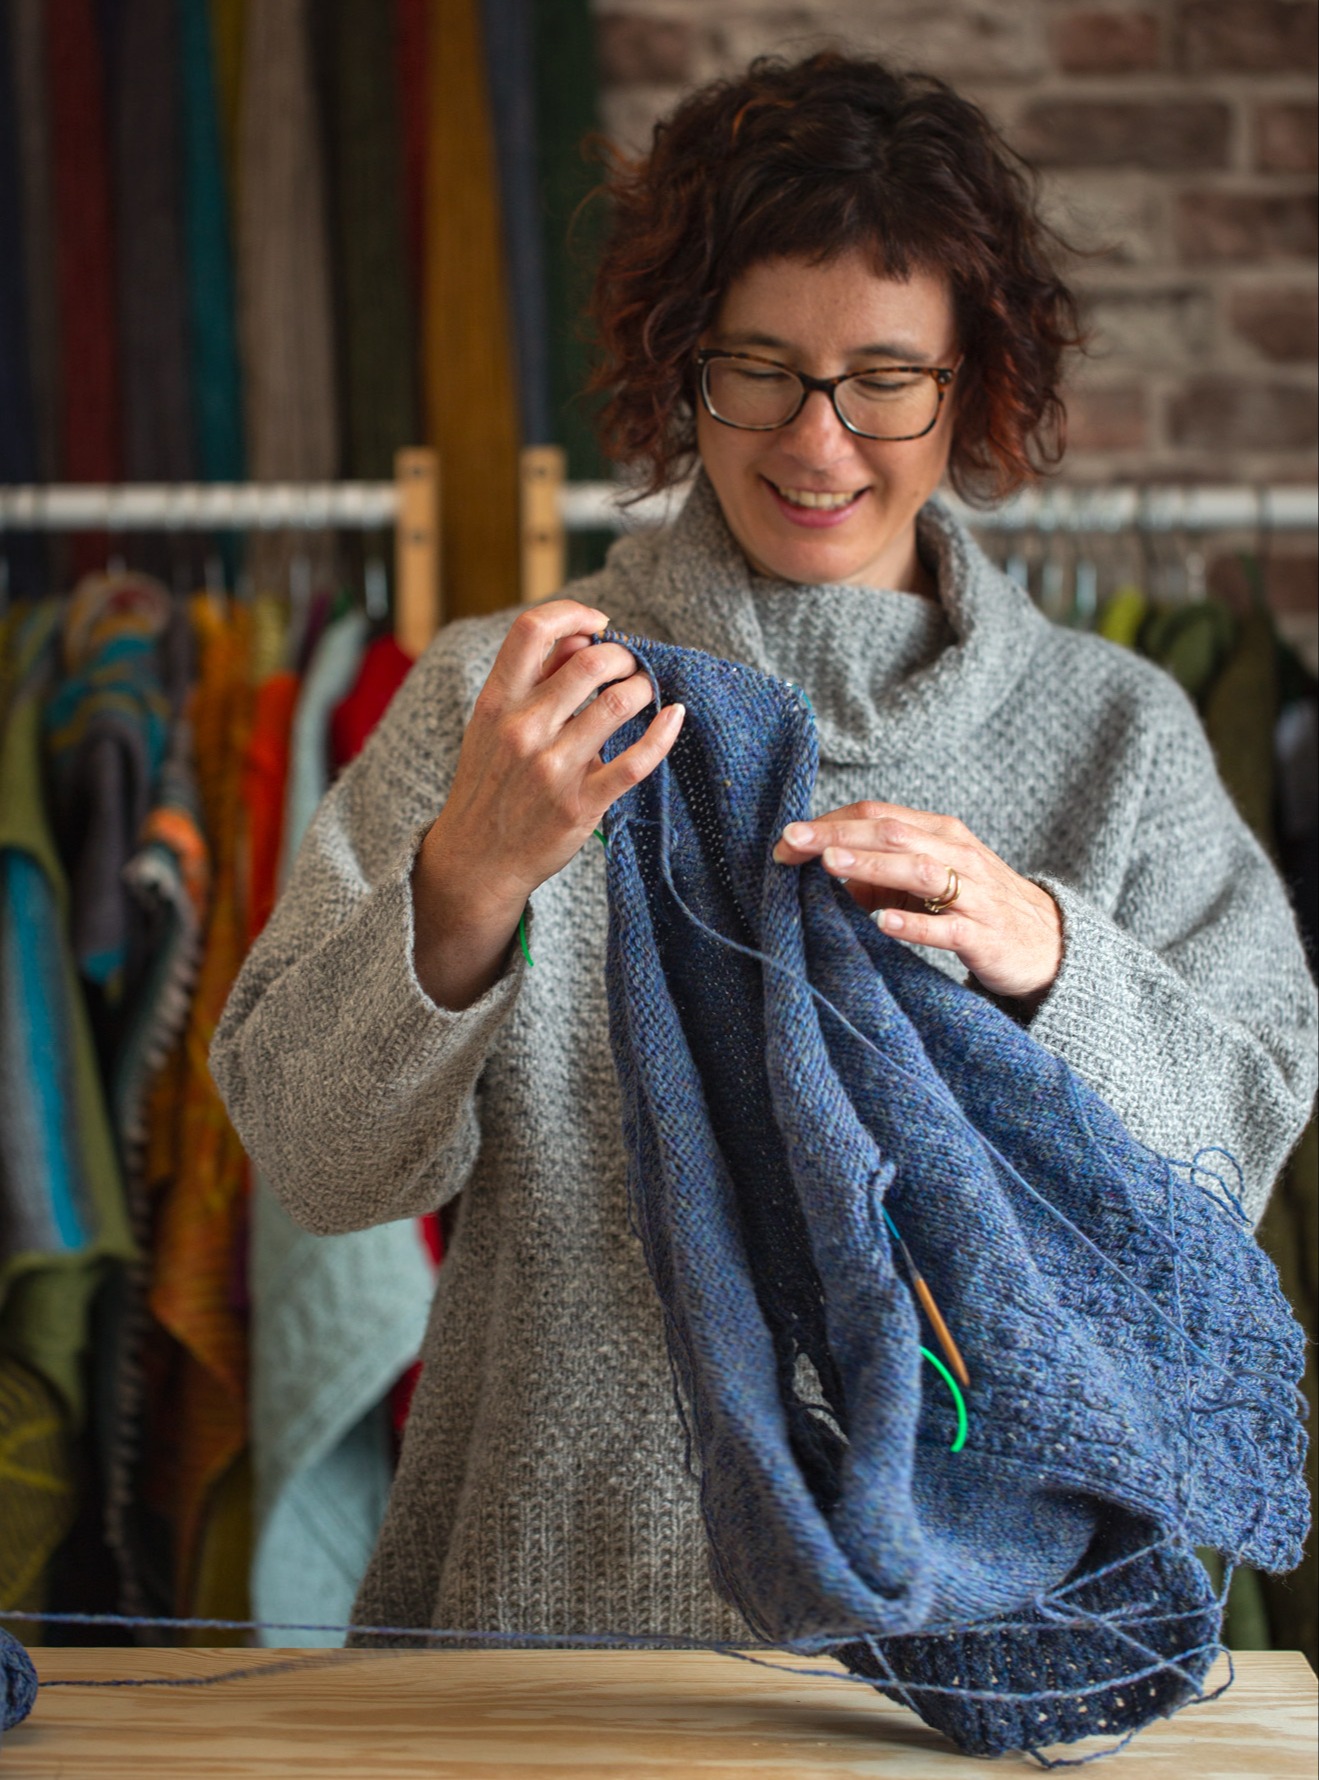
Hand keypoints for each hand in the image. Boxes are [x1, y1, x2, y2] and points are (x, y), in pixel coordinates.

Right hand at [412, 599, 682, 1005]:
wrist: (475, 860)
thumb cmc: (490, 785)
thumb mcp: (492, 725)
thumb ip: (532, 679)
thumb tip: (581, 636)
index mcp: (497, 702)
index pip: (532, 630)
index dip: (574, 612)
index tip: (599, 621)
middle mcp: (523, 729)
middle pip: (590, 661)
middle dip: (623, 656)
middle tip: (630, 666)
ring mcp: (553, 768)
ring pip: (618, 703)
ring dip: (643, 688)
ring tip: (645, 692)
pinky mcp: (581, 803)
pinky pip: (636, 761)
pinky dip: (664, 733)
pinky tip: (674, 717)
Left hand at [771, 801, 1061, 1004]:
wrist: (1046, 943)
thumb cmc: (972, 906)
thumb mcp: (925, 881)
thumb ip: (875, 873)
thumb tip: (813, 870)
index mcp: (939, 833)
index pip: (878, 815)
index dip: (830, 823)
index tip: (787, 838)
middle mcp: (957, 853)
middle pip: (892, 834)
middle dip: (839, 836)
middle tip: (792, 842)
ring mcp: (974, 893)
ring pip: (920, 870)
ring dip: (872, 866)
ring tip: (831, 866)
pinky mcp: (985, 935)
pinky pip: (948, 927)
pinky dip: (916, 924)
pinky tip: (884, 924)